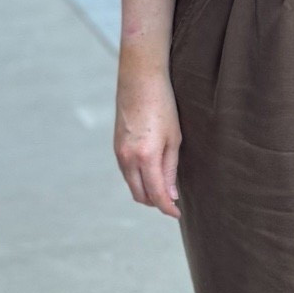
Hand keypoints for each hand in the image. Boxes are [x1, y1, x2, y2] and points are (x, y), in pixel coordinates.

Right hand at [115, 62, 182, 217]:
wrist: (140, 79)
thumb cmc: (163, 105)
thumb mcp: (173, 139)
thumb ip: (170, 170)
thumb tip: (170, 196)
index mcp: (146, 157)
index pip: (156, 195)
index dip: (168, 208)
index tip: (178, 213)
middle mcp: (128, 159)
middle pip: (140, 195)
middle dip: (156, 202)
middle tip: (173, 200)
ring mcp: (119, 153)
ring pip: (132, 185)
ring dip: (147, 191)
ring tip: (164, 186)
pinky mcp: (116, 147)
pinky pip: (126, 172)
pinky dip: (138, 178)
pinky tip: (152, 171)